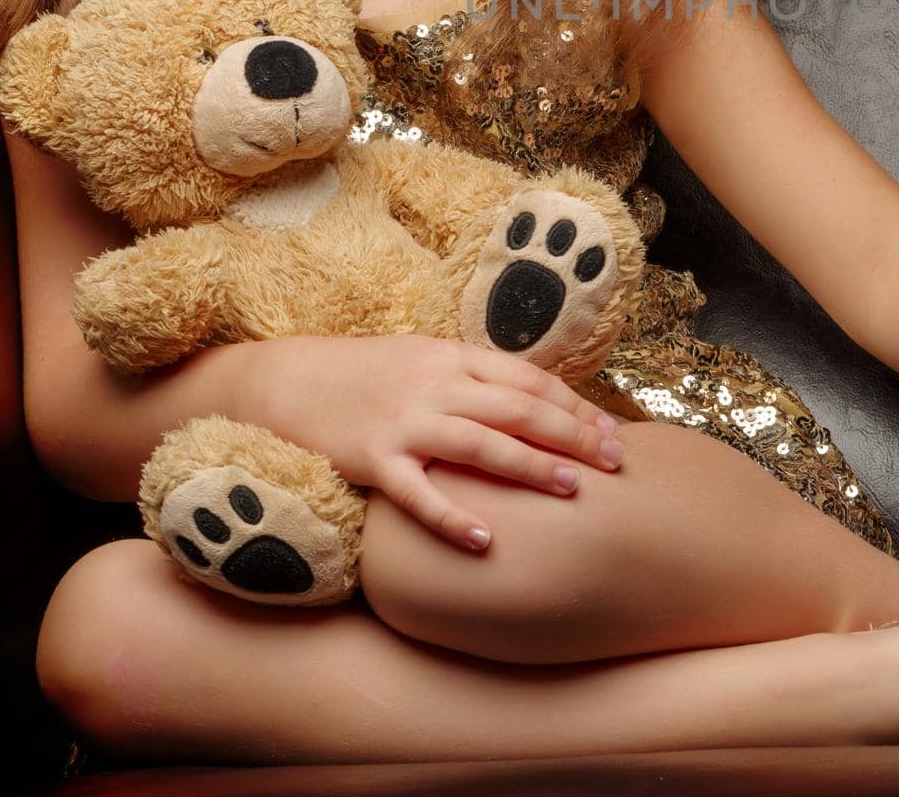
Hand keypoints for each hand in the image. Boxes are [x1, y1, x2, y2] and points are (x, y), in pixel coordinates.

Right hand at [246, 333, 625, 551]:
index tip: (609, 431)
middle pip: (518, 407)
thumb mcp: (422, 358)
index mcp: (452, 357)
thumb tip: (531, 400)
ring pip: (481, 443)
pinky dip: (452, 517)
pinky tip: (485, 541)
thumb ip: (471, 376)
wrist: (285, 380)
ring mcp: (404, 421)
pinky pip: (418, 493)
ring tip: (572, 489)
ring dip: (531, 465)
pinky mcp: (372, 458)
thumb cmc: (362, 374)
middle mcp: (436, 385)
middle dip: (572, 433)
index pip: (529, 379)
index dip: (574, 405)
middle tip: (613, 462)